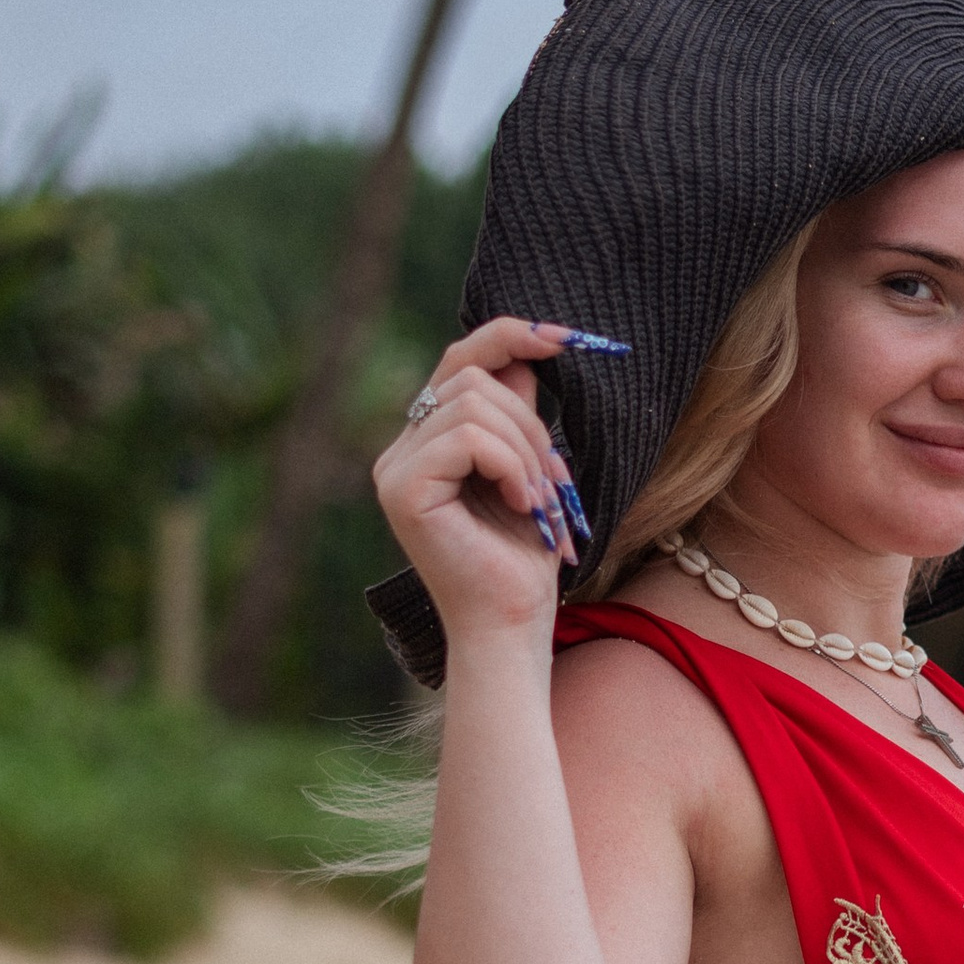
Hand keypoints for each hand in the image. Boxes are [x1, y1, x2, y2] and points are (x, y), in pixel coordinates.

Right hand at [370, 316, 584, 636]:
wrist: (512, 626)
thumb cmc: (524, 560)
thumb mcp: (530, 470)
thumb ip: (519, 415)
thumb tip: (528, 352)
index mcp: (426, 443)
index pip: (460, 361)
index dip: (510, 337)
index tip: (568, 338)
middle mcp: (401, 451)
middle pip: (471, 377)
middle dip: (529, 423)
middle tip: (554, 483)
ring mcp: (395, 469)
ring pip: (472, 404)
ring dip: (526, 450)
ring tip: (539, 502)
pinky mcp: (402, 490)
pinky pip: (468, 438)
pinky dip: (510, 465)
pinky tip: (522, 505)